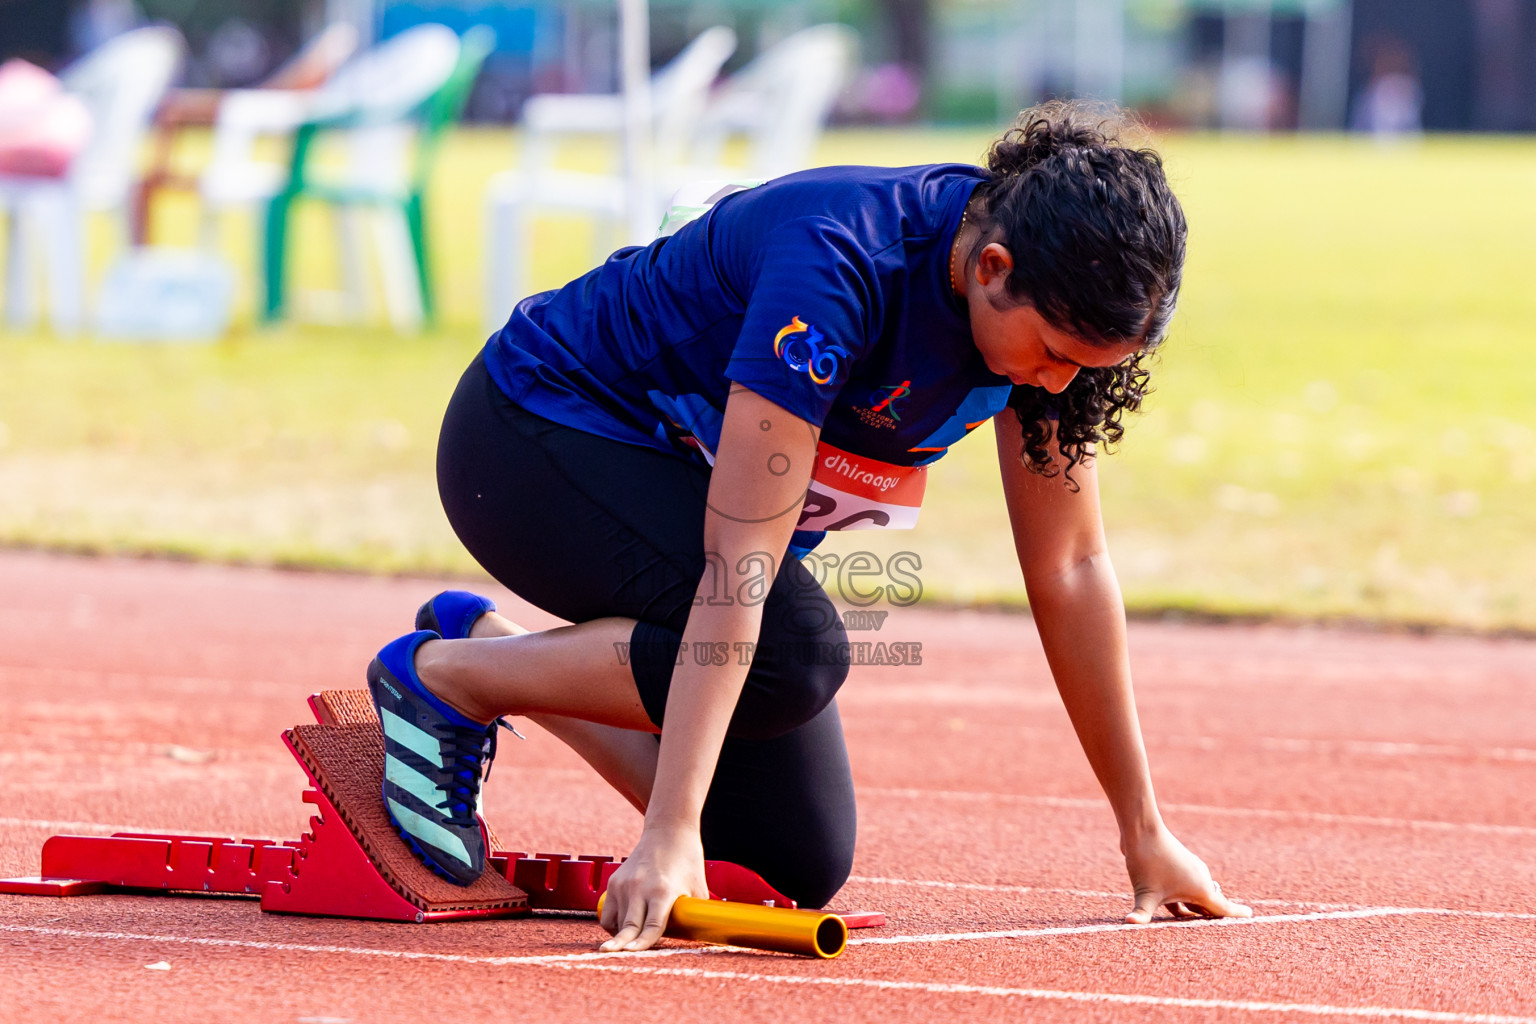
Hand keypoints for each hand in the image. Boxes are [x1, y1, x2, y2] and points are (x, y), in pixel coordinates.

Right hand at [598, 825, 708, 951]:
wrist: (668, 831)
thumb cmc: (687, 861)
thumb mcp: (698, 888)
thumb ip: (693, 915)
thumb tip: (700, 939)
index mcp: (662, 891)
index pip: (651, 926)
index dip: (642, 944)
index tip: (633, 955)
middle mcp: (639, 887)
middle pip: (628, 927)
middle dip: (620, 946)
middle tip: (610, 958)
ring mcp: (624, 884)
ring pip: (615, 921)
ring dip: (619, 935)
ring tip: (625, 942)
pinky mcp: (614, 881)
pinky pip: (608, 912)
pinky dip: (613, 923)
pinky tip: (622, 927)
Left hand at [1122, 825, 1251, 923]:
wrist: (1142, 830)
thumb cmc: (1148, 862)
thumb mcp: (1145, 893)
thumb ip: (1141, 914)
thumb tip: (1128, 924)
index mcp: (1201, 889)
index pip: (1223, 908)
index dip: (1237, 914)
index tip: (1251, 916)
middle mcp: (1200, 879)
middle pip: (1211, 905)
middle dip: (1213, 918)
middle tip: (1221, 934)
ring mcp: (1189, 870)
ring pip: (1197, 896)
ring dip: (1196, 910)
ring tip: (1196, 925)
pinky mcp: (1177, 865)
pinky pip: (1185, 889)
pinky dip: (1185, 901)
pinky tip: (1177, 910)